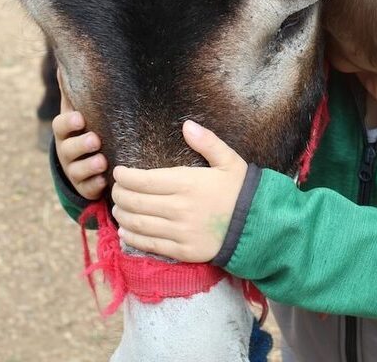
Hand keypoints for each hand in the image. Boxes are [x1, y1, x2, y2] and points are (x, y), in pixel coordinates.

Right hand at [52, 69, 107, 199]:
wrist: (90, 158)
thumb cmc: (88, 126)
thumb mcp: (84, 109)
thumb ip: (76, 90)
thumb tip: (65, 61)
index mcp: (68, 130)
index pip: (62, 125)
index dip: (69, 123)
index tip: (80, 118)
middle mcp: (68, 151)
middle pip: (68, 149)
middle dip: (81, 145)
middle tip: (95, 140)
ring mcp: (75, 170)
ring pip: (78, 171)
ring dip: (89, 166)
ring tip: (102, 162)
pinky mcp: (86, 186)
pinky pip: (88, 189)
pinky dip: (95, 186)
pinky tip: (105, 181)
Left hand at [111, 121, 247, 262]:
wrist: (260, 225)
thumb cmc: (243, 190)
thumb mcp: (230, 161)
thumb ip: (207, 142)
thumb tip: (187, 125)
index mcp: (188, 183)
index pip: (143, 180)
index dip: (125, 177)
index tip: (119, 173)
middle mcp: (179, 208)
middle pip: (135, 202)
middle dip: (119, 195)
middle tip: (117, 190)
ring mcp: (180, 232)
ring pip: (138, 224)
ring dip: (122, 216)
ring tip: (119, 209)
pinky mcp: (183, 251)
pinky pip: (150, 245)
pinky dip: (132, 238)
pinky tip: (126, 232)